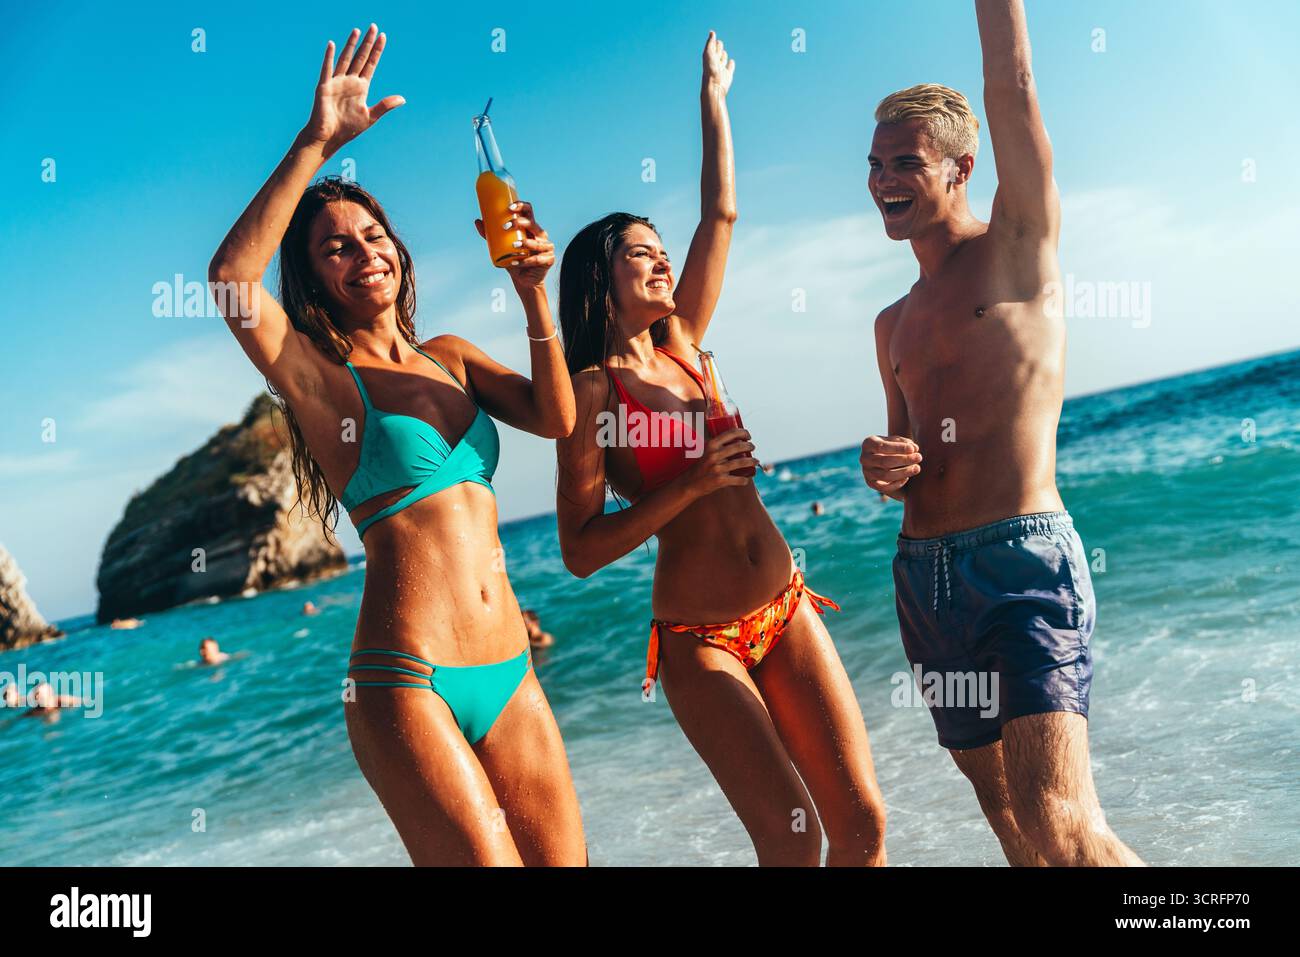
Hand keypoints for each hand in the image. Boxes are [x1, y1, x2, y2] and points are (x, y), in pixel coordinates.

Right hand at [303, 24, 404, 157]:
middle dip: (367, 43)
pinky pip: (327, 69)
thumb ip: (385, 105)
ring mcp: (337, 82)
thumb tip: (403, 98)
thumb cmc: (348, 128)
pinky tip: (333, 44)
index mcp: (361, 88)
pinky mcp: (325, 87)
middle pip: (360, 57)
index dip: (377, 51)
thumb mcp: (370, 116)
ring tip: (357, 30)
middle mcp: (349, 81)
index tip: (383, 37)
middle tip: (373, 27)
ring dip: (351, 45)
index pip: (371, 64)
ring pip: (346, 59)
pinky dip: (330, 57)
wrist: (329, 138)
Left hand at [476, 200, 554, 289]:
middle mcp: (540, 235)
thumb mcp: (501, 246)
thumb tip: (477, 221)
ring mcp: (547, 247)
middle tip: (505, 226)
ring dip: (525, 243)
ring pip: (536, 243)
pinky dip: (525, 262)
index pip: (529, 211)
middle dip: (519, 223)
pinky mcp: (549, 260)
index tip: (509, 208)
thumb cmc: (514, 260)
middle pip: (532, 223)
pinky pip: (537, 259)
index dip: (521, 206)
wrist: (524, 280)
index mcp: (531, 227)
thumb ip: (490, 235)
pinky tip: (516, 263)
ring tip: (514, 245)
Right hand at [687, 428, 755, 496]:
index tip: (748, 435)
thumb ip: (717, 445)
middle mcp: (714, 455)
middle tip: (753, 447)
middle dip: (750, 446)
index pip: (731, 433)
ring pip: (741, 462)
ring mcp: (718, 468)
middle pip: (739, 446)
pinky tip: (747, 479)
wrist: (690, 483)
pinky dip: (745, 480)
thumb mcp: (706, 451)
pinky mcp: (720, 480)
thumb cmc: (701, 466)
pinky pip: (738, 479)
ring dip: (752, 461)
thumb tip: (735, 439)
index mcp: (711, 445)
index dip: (743, 432)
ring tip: (756, 461)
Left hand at [702, 31, 734, 94]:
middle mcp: (715, 63)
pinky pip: (730, 68)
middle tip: (719, 43)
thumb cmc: (710, 69)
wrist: (714, 85)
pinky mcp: (728, 75)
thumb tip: (712, 32)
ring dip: (723, 55)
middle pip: (717, 52)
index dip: (714, 42)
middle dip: (718, 47)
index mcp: (709, 57)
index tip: (714, 36)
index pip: (712, 47)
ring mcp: (722, 69)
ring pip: (723, 60)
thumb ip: (710, 43)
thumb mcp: (709, 53)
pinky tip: (731, 62)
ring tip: (722, 53)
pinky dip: (731, 64)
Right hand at [860, 435, 920, 498]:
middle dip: (903, 460)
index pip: (881, 447)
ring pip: (885, 475)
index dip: (898, 448)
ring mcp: (866, 472)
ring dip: (903, 472)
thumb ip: (906, 444)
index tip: (913, 449)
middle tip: (919, 457)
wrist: (886, 458)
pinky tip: (907, 477)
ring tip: (917, 468)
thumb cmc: (894, 447)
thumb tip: (914, 449)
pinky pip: (884, 487)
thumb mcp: (898, 441)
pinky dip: (897, 483)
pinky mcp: (871, 483)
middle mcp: (864, 458)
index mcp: (868, 443)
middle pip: (884, 461)